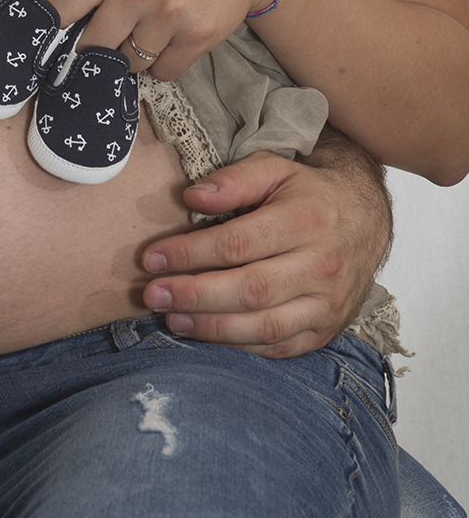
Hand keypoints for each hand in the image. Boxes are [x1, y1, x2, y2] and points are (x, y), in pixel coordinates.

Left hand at [2, 0, 281, 78]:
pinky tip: (172, 38)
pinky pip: (163, 73)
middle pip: (92, 46)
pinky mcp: (197, 37)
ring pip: (128, 64)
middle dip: (97, 46)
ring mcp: (168, 16)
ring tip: (146, 29)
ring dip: (133, 56)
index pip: (61, 9)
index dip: (53, 29)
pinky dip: (164, 64)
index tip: (52, 39)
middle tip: (112, 32)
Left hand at [136, 138, 391, 356]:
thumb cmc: (308, 194)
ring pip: (263, 326)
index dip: (190, 254)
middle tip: (152, 295)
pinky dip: (238, 345)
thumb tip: (191, 198)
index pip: (237, 244)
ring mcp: (327, 304)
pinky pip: (277, 347)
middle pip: (249, 290)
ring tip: (171, 319)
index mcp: (306, 221)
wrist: (365, 221)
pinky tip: (205, 333)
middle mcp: (321, 266)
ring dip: (210, 327)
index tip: (151, 258)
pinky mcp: (326, 331)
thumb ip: (233, 179)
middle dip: (193, 295)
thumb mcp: (275, 169)